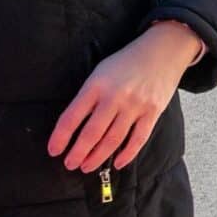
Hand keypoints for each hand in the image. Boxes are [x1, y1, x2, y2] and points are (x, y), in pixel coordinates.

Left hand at [48, 22, 200, 172]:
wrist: (162, 50)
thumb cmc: (126, 63)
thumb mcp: (100, 73)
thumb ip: (88, 97)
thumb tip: (76, 127)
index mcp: (96, 86)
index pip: (71, 117)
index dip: (60, 137)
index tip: (54, 150)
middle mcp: (115, 96)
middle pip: (92, 133)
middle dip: (78, 152)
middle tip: (70, 164)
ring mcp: (135, 105)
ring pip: (113, 139)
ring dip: (98, 157)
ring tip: (87, 166)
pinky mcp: (153, 111)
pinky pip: (138, 138)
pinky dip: (127, 154)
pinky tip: (118, 163)